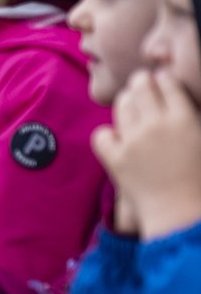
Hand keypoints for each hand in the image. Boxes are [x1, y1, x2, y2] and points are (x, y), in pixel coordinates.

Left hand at [93, 70, 200, 240]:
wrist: (181, 214)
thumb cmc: (199, 179)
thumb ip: (188, 116)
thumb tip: (173, 102)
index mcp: (185, 118)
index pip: (166, 81)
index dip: (162, 80)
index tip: (161, 83)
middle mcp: (156, 124)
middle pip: (139, 85)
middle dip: (140, 84)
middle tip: (142, 89)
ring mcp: (133, 140)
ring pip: (121, 105)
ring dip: (126, 104)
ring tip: (132, 112)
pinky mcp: (115, 158)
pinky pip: (102, 134)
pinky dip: (108, 135)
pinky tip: (117, 140)